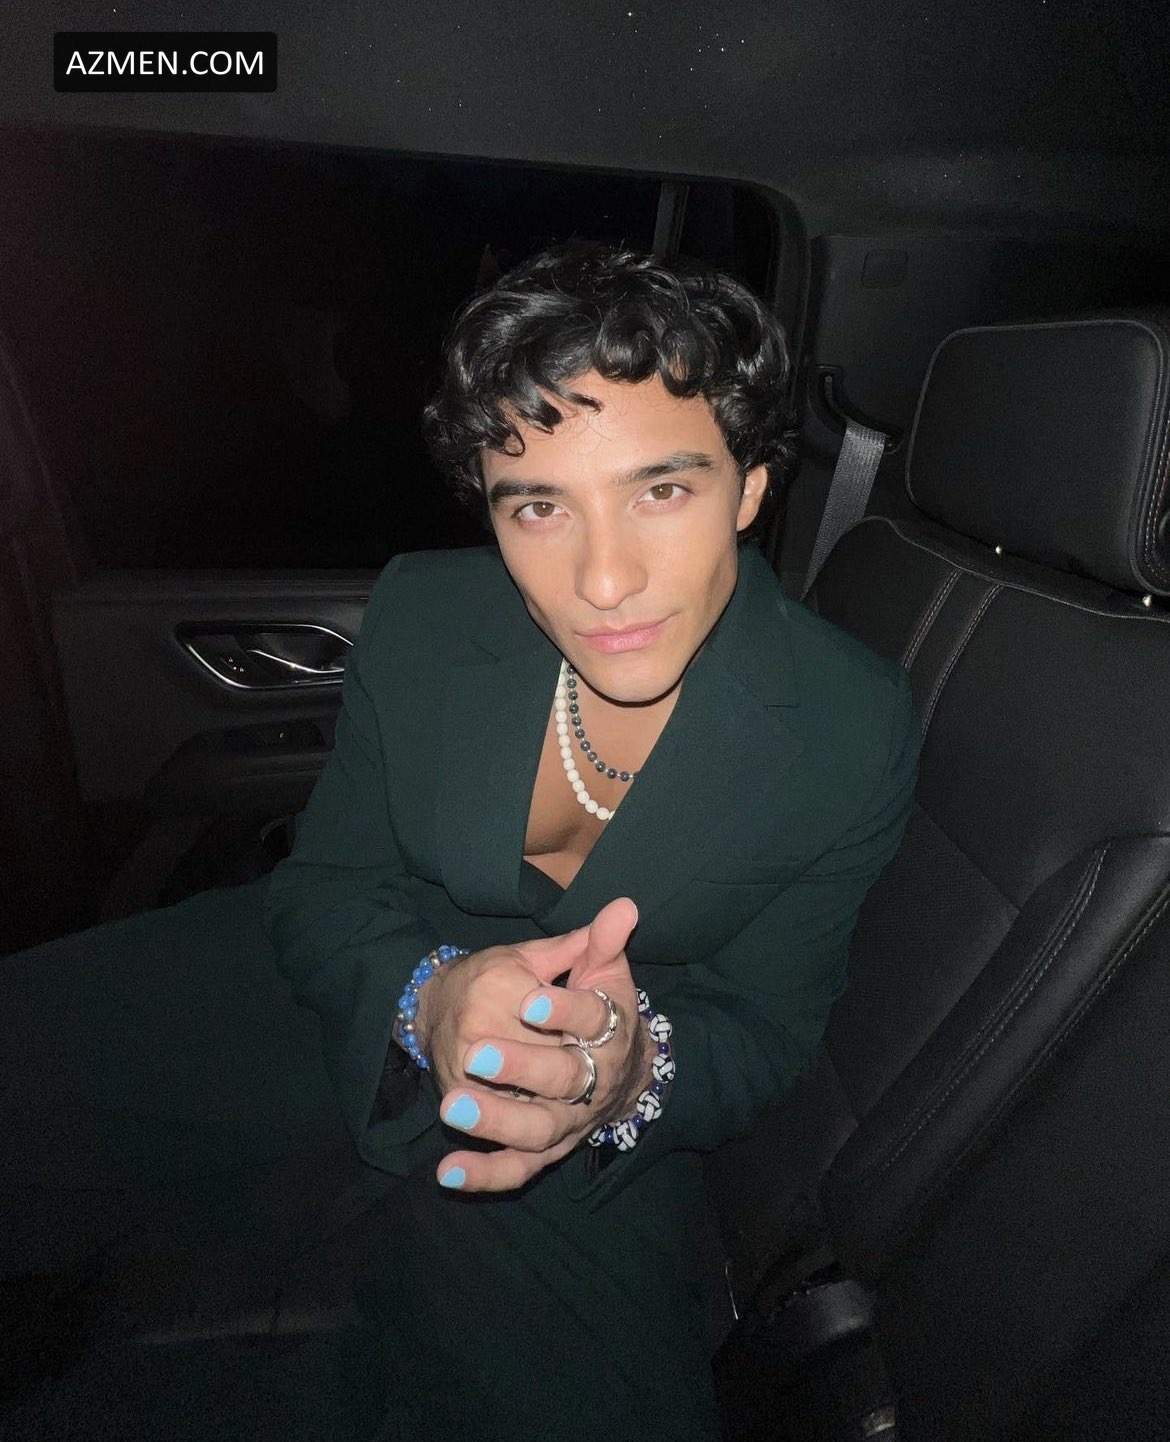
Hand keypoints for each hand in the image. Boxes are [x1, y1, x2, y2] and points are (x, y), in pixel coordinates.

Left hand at [435, 897, 654, 1192]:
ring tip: (452, 1107)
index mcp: (609, 1031)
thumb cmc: (598, 1009)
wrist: (614, 1072)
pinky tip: (446, 1173)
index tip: (530, 1000)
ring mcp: (567, 1121)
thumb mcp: (602, 972)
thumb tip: (623, 905)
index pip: (590, 1022)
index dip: (563, 1012)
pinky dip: (483, 1175)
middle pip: (563, 1080)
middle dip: (521, 1068)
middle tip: (477, 1053)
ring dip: (495, 1123)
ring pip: (536, 1130)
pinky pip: (515, 1169)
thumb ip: (601, 942)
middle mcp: (593, 1082)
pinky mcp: (541, 1152)